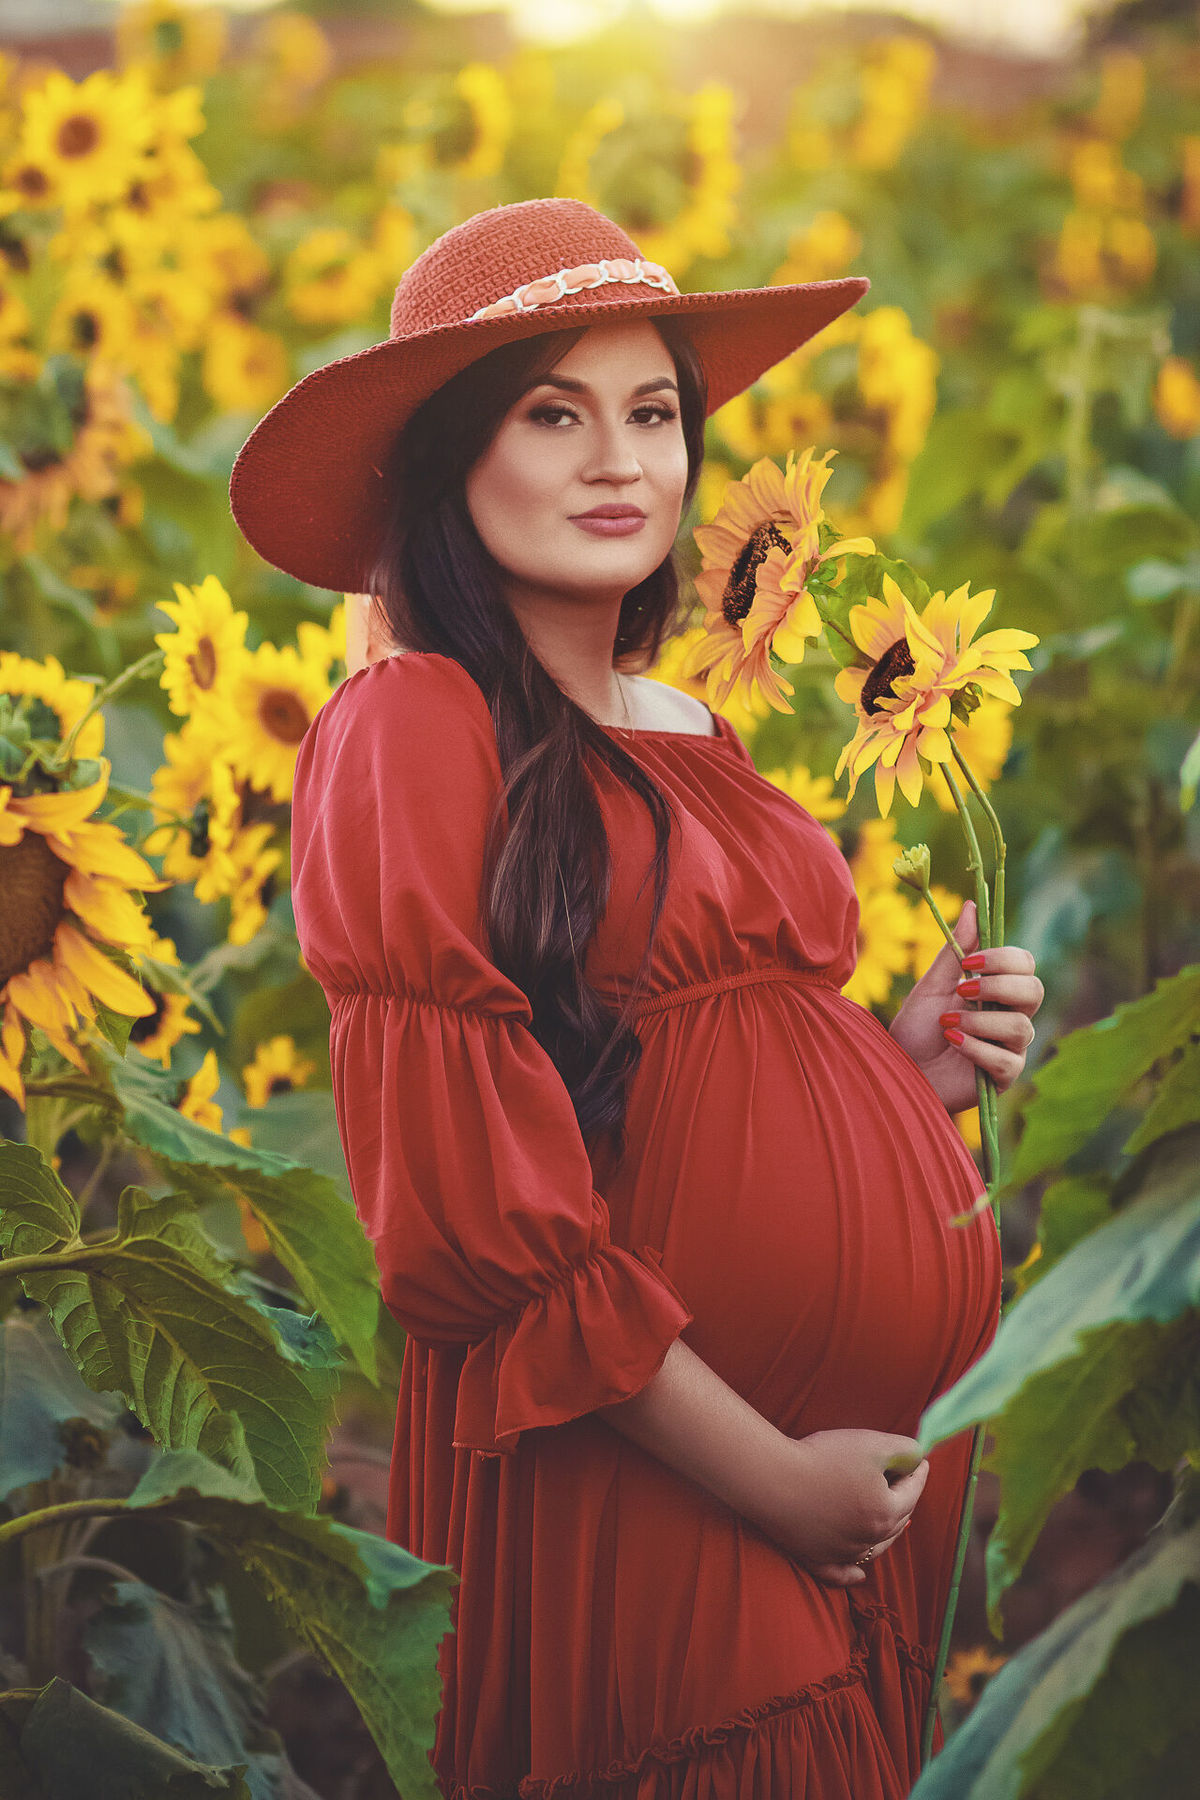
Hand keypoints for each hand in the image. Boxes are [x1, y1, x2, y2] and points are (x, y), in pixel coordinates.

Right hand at [764, 1429, 930, 1587]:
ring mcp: (841, 1552)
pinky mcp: (815, 1557)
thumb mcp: (872, 1444)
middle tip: (905, 1482)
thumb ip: (904, 1450)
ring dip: (887, 1535)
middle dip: (905, 1499)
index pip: (912, 1491)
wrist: (772, 1479)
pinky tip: (859, 1574)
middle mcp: (868, 1539)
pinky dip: (851, 1573)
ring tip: (893, 1522)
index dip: (918, 1472)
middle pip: (896, 1520)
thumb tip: (918, 1457)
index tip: (921, 1460)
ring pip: (874, 1548)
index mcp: (885, 1513)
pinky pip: (839, 1572)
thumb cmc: (822, 1458)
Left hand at [889, 899, 1043, 1115]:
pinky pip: (1006, 1060)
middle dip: (998, 986)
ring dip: (979, 1021)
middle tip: (963, 989)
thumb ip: (955, 950)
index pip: (1024, 964)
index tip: (971, 962)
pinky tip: (953, 1043)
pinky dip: (976, 1048)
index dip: (1005, 959)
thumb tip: (973, 905)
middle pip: (1035, 990)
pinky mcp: (1003, 1077)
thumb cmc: (915, 1029)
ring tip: (947, 1024)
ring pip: (1020, 1026)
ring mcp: (1010, 1047)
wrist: (899, 1070)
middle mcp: (1010, 1015)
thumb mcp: (931, 985)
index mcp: (996, 989)